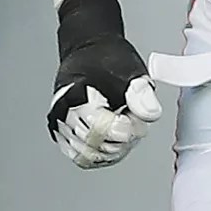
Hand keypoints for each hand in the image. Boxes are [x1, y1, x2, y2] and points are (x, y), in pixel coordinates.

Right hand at [46, 0, 162, 168]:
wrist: (89, 52)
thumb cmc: (106, 58)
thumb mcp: (131, 70)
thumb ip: (141, 93)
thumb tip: (150, 114)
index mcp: (74, 96)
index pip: (100, 131)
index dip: (126, 129)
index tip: (135, 115)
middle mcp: (61, 114)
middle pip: (97, 147)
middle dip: (123, 138)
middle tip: (133, 117)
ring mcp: (61, 126)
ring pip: (90, 157)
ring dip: (114, 148)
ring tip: (124, 124)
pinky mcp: (65, 136)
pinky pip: (84, 158)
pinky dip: (104, 154)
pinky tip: (116, 137)